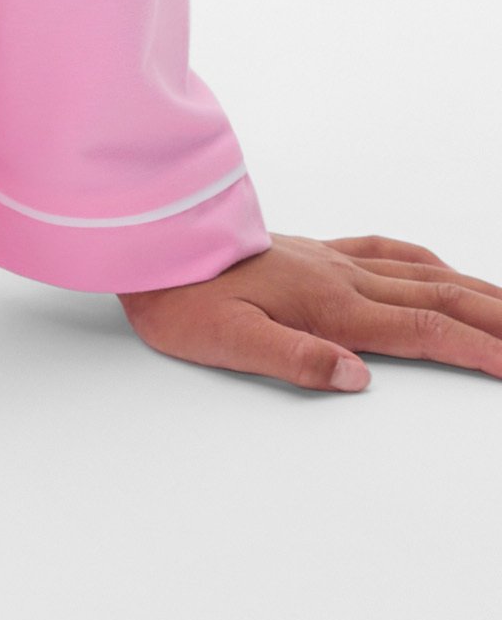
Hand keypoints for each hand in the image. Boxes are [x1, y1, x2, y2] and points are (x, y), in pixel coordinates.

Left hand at [118, 232, 501, 392]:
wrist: (152, 242)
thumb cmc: (183, 298)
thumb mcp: (228, 342)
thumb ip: (295, 360)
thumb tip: (358, 377)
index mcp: (329, 307)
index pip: (422, 331)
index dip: (476, 349)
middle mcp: (342, 279)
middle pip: (439, 299)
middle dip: (495, 320)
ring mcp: (332, 261)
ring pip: (423, 273)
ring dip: (475, 291)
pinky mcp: (315, 252)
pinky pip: (388, 251)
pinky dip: (428, 262)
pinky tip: (440, 268)